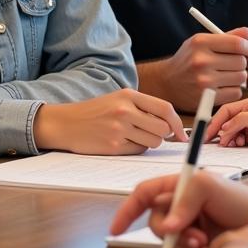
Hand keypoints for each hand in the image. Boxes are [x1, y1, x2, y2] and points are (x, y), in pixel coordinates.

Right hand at [33, 89, 185, 154]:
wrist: (65, 123)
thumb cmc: (94, 112)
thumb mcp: (117, 100)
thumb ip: (143, 108)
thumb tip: (172, 126)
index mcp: (128, 95)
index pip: (165, 108)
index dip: (177, 123)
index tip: (182, 135)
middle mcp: (125, 110)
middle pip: (163, 129)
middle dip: (162, 135)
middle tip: (149, 134)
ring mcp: (119, 129)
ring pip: (153, 142)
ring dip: (148, 143)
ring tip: (131, 137)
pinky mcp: (113, 146)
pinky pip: (138, 151)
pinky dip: (135, 150)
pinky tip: (121, 143)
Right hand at [109, 169, 247, 247]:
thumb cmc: (240, 200)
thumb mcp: (209, 187)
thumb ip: (184, 200)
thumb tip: (169, 225)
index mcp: (178, 186)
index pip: (144, 194)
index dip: (128, 209)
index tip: (116, 228)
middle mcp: (179, 205)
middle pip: (154, 219)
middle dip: (169, 230)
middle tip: (193, 235)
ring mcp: (187, 225)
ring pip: (167, 238)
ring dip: (182, 242)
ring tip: (204, 243)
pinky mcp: (197, 244)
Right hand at [149, 28, 247, 110]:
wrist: (166, 82)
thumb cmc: (188, 60)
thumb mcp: (201, 42)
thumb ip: (226, 37)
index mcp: (200, 42)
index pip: (236, 43)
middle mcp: (201, 60)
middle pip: (241, 62)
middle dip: (241, 63)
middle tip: (233, 65)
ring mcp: (204, 81)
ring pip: (241, 78)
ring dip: (238, 77)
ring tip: (226, 76)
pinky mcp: (208, 97)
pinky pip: (236, 92)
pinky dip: (233, 90)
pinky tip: (222, 87)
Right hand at [205, 95, 247, 146]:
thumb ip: (241, 120)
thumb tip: (224, 128)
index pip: (227, 110)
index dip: (215, 121)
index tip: (208, 133)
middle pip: (229, 123)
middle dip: (226, 133)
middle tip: (223, 143)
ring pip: (236, 133)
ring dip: (238, 139)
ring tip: (245, 142)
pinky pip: (245, 141)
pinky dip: (247, 143)